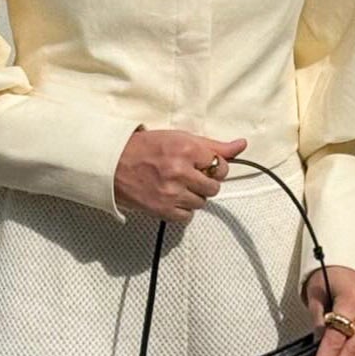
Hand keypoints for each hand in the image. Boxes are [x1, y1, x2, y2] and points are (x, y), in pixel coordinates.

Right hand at [114, 126, 248, 221]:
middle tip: (187, 177)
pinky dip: (182, 210)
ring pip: (201, 202)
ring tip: (176, 186)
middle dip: (204, 182)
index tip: (200, 165)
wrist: (112, 164)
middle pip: (214, 187)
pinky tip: (171, 199)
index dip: (211, 167)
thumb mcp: (180, 138)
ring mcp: (172, 192)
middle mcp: (180, 171)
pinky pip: (187, 217)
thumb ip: (213, 145)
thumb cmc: (146, 148)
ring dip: (193, 196)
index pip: (220, 165)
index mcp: (186, 148)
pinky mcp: (163, 210)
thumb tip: (242, 145)